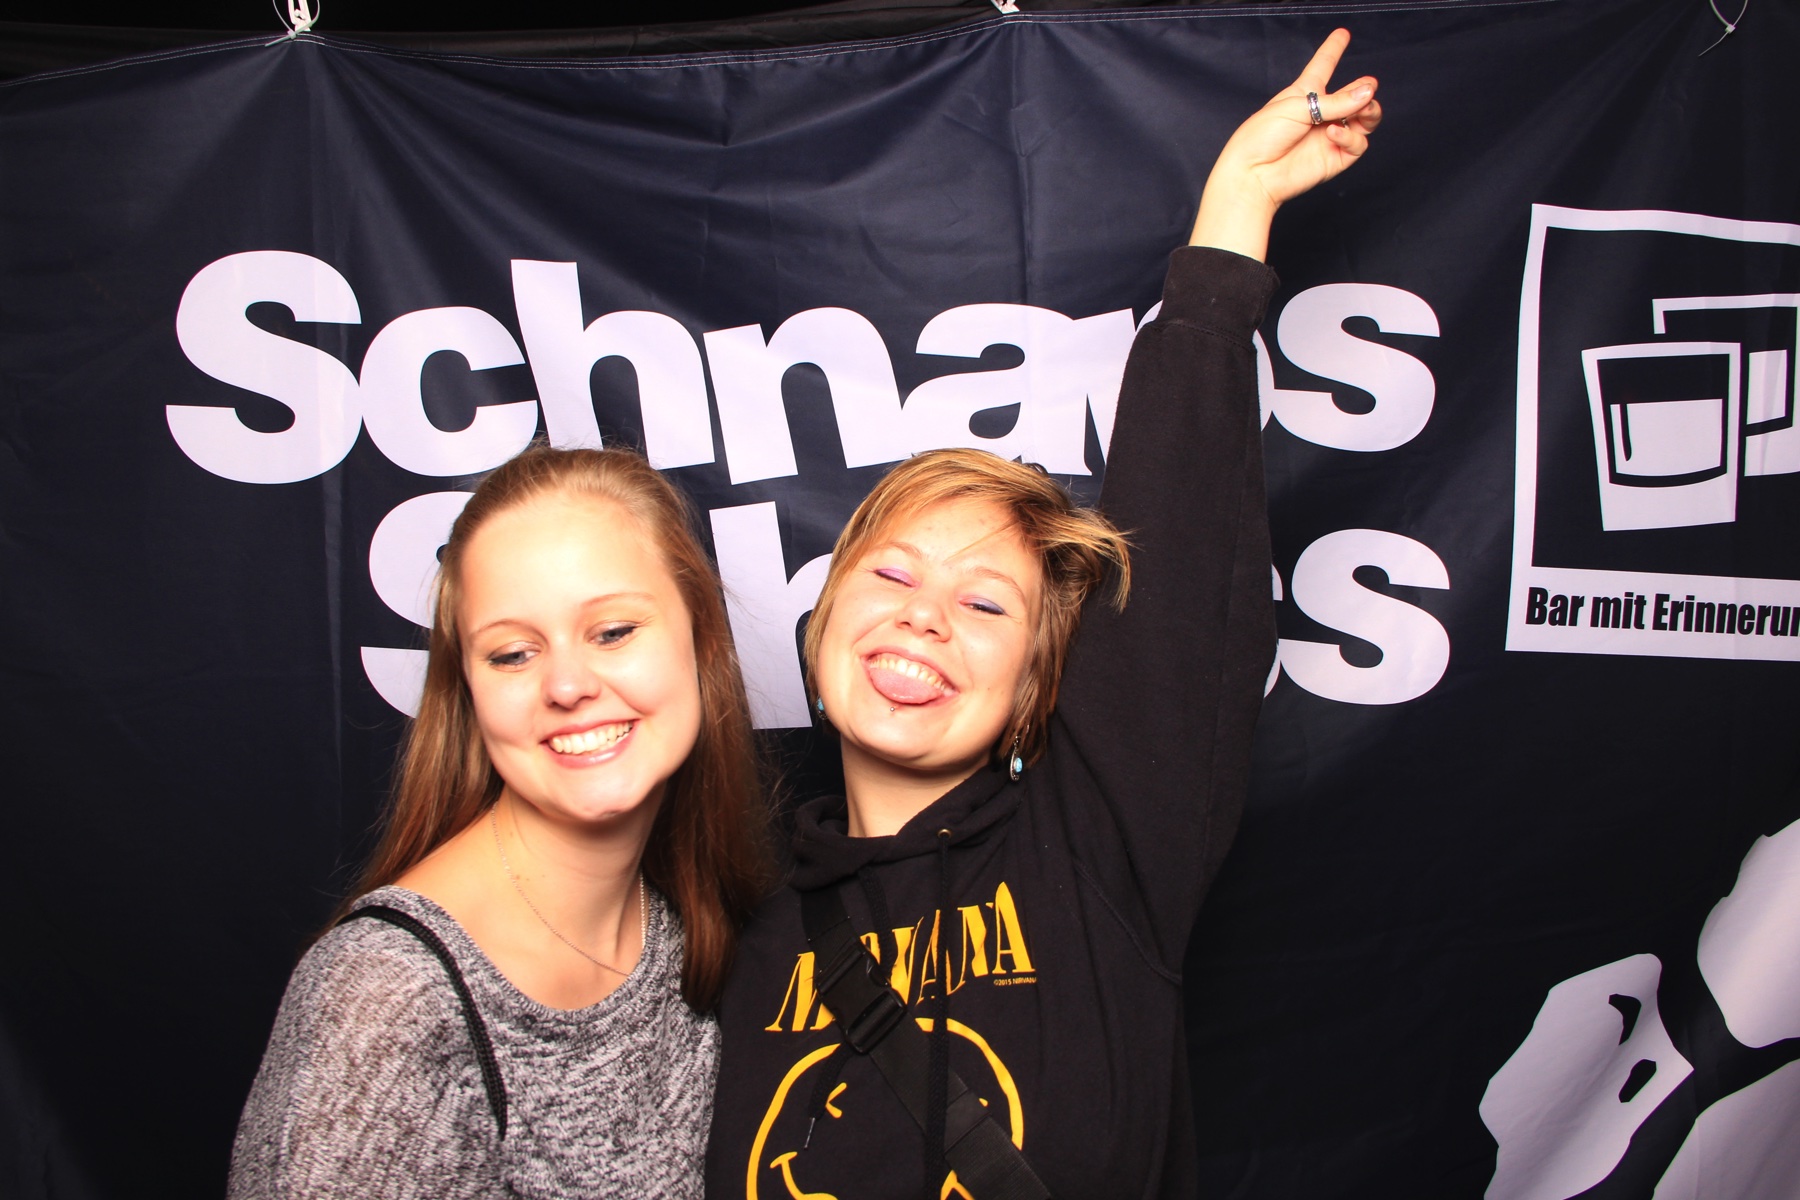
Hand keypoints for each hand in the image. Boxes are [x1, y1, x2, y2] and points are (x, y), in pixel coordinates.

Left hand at [1189, 29, 1381, 260]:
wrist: (1254, 173)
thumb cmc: (1262, 136)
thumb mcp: (1297, 107)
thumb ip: (1336, 101)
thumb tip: (1369, 91)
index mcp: (1305, 94)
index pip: (1323, 66)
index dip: (1333, 49)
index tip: (1342, 33)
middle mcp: (1320, 114)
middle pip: (1354, 96)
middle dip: (1365, 90)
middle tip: (1368, 86)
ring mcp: (1330, 136)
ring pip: (1365, 119)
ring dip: (1368, 110)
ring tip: (1362, 108)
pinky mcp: (1335, 158)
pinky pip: (1357, 143)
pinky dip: (1350, 136)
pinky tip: (1333, 133)